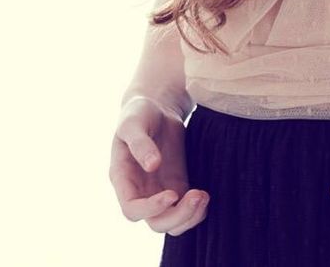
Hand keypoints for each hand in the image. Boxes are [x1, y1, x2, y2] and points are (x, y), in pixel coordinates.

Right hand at [109, 95, 208, 235]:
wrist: (156, 107)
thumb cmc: (139, 113)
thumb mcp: (133, 122)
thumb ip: (140, 143)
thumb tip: (152, 165)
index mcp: (123, 179)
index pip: (132, 209)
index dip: (151, 209)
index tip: (172, 194)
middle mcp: (140, 191)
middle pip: (156, 222)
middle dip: (177, 216)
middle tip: (198, 196)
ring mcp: (159, 190)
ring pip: (171, 222)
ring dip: (189, 216)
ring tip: (204, 196)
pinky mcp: (177, 184)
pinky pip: (185, 210)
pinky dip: (197, 210)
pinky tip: (206, 194)